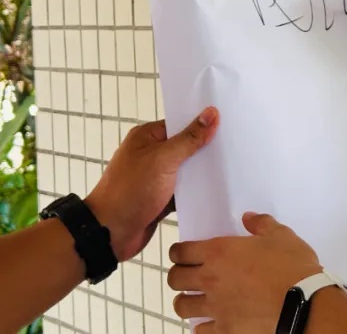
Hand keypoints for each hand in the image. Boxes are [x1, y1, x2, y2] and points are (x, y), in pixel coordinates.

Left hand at [86, 107, 218, 261]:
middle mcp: (151, 154)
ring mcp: (156, 177)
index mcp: (147, 137)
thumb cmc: (130, 191)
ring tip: (233, 167)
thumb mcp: (163, 160)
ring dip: (203, 172)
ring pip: (187, 169)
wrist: (109, 234)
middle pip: (186, 146)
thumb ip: (190, 138)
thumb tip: (211, 113)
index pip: (181, 123)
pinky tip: (218, 189)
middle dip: (206, 149)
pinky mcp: (161, 197)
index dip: (203, 124)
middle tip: (236, 146)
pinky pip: (185, 189)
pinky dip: (197, 190)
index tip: (229, 123)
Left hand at [168, 212, 321, 331]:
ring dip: (186, 301)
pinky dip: (202, 326)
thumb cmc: (291, 265)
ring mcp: (215, 307)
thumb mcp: (281, 235)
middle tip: (187, 274)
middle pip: (175, 279)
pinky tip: (209, 322)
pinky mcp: (224, 329)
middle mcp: (210, 279)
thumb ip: (261, 224)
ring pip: (182, 306)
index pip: (182, 251)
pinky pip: (200, 330)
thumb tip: (248, 217)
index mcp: (220, 252)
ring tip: (194, 300)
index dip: (178, 251)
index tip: (182, 253)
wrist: (301, 302)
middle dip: (178, 275)